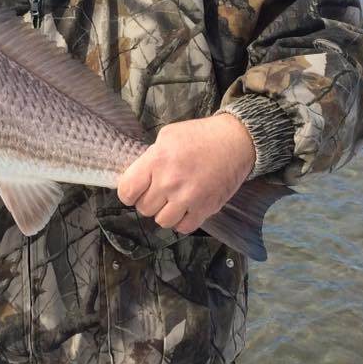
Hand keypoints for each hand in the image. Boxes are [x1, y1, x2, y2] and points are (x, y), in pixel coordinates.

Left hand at [117, 114, 255, 233]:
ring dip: (164, 213)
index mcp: (156, 161)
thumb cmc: (200, 135)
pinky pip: (183, 228)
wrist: (235, 142)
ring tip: (172, 201)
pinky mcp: (205, 209)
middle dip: (148, 201)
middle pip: (144, 208)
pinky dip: (182, 221)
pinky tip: (185, 208)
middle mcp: (169, 182)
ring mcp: (188, 198)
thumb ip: (150, 157)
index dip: (129, 193)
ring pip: (162, 221)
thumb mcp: (167, 136)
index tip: (135, 190)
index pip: (127, 191)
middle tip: (158, 191)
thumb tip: (138, 176)